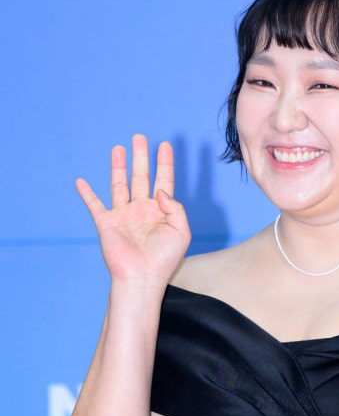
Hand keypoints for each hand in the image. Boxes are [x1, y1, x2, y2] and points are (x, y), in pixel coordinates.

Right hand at [76, 134, 190, 285]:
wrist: (142, 277)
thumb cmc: (165, 259)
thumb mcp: (181, 232)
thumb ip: (175, 208)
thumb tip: (160, 190)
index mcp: (161, 212)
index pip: (164, 182)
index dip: (165, 163)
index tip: (165, 145)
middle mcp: (142, 210)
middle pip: (141, 177)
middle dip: (141, 157)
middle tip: (140, 137)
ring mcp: (124, 216)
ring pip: (120, 184)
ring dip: (119, 166)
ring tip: (119, 147)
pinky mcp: (107, 223)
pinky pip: (94, 205)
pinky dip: (86, 193)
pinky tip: (80, 181)